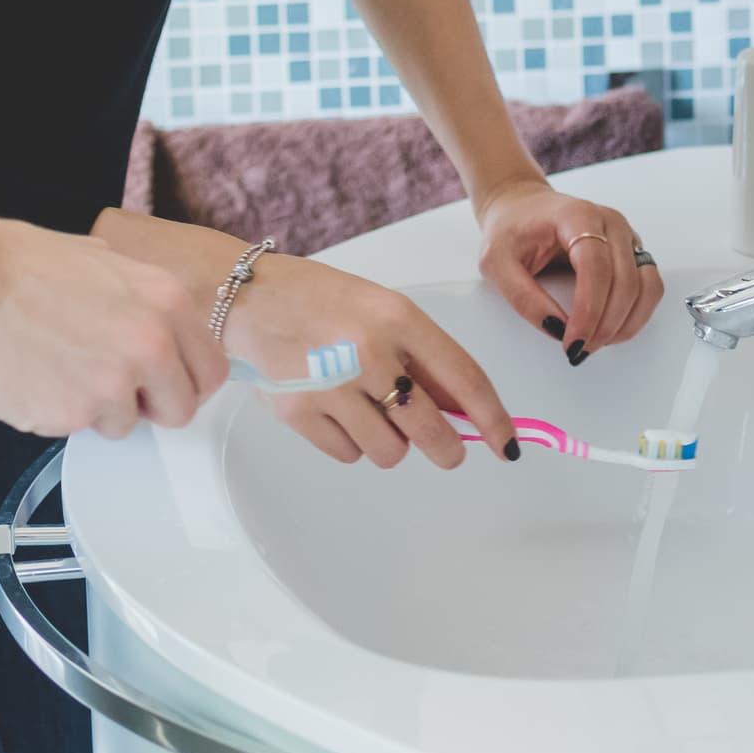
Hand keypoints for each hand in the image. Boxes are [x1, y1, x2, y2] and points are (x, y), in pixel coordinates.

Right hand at [0, 215, 227, 439]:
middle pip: (179, 410)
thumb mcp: (103, 260)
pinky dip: (58, 412)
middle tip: (112, 386)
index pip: (210, 370)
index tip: (163, 382)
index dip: (184, 381)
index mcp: (166, 302)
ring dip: (96, 409)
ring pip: (125, 425)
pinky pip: (77, 429)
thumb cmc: (20, 266)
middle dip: (149, 405)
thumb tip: (152, 322)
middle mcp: (150, 345)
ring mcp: (113, 384)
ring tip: (59, 369)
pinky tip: (35, 377)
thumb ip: (140, 298)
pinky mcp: (73, 415)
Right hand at [228, 254, 519, 469]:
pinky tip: (334, 410)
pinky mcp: (298, 412)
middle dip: (446, 449)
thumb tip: (464, 411)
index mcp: (398, 318)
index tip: (507, 444)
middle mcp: (368, 351)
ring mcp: (331, 384)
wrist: (247, 296)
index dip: (492, 418)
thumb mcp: (381, 310)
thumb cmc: (320, 301)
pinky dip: (350, 443)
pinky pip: (349, 455)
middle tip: (447, 451)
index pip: (463, 377)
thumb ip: (422, 358)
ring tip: (366, 410)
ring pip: (389, 451)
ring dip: (389, 442)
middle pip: (430, 430)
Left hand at [473, 181, 662, 359]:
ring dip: (625, 322)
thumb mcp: (496, 262)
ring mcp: (624, 235)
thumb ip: (522, 296)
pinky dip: (636, 314)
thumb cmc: (510, 228)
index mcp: (576, 215)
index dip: (589, 309)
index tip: (573, 339)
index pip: (595, 266)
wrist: (520, 207)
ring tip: (595, 342)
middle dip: (605, 324)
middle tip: (579, 348)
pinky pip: (649, 286)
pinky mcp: (630, 251)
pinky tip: (613, 330)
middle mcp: (608, 222)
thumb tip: (555, 328)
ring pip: (646, 285)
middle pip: (624, 280)